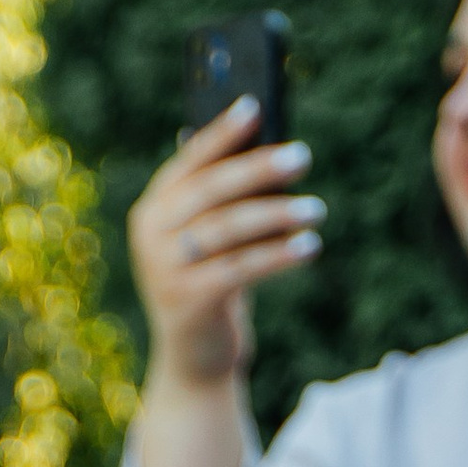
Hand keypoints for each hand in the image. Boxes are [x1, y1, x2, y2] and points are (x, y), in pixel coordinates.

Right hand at [125, 100, 321, 395]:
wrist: (194, 360)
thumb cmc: (212, 287)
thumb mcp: (213, 241)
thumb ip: (224, 199)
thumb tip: (267, 146)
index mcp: (152, 210)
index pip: (188, 161)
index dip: (221, 133)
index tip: (255, 106)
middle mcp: (151, 235)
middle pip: (210, 191)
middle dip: (258, 169)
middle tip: (301, 156)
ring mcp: (164, 269)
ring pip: (228, 229)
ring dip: (277, 215)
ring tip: (316, 209)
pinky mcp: (187, 301)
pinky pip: (240, 268)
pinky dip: (278, 255)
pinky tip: (309, 246)